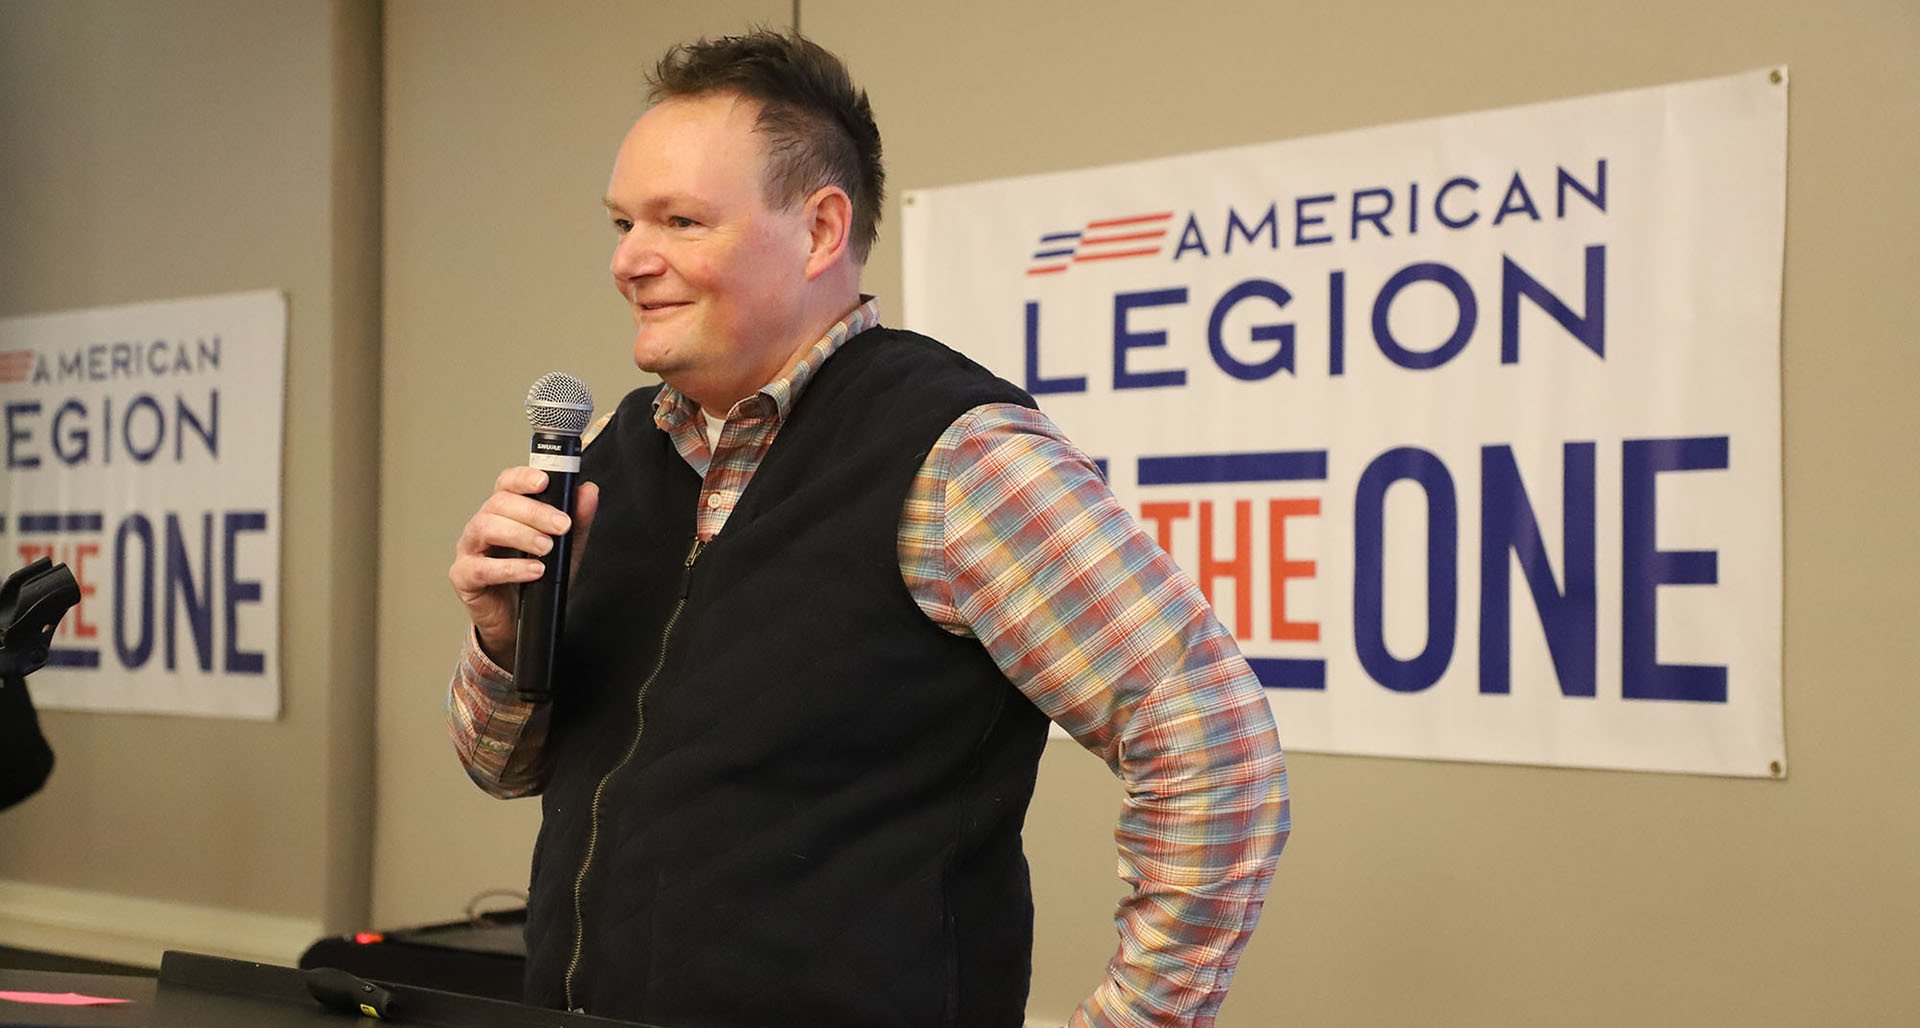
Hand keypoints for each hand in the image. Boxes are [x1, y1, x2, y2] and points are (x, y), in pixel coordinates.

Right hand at [449, 466, 600, 667]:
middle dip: (534, 512)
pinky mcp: (464, 576)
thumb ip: (577, 521)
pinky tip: (534, 570)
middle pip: (499, 503)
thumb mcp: (565, 549)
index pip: (507, 483)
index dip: (523, 478)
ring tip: (546, 548)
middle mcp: (483, 524)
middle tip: (561, 526)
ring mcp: (470, 549)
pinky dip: (510, 568)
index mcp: (504, 511)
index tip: (544, 482)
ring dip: (520, 535)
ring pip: (485, 527)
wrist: (519, 622)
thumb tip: (588, 492)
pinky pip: (481, 568)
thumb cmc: (537, 579)